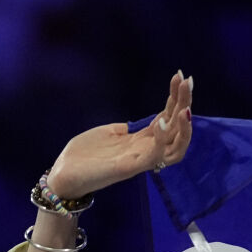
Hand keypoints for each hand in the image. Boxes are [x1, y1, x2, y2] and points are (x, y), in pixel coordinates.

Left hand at [43, 71, 192, 199]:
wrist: (63, 176)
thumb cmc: (84, 156)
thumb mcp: (109, 134)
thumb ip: (125, 130)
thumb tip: (135, 124)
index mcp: (141, 142)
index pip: (168, 118)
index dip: (176, 98)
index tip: (180, 76)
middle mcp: (145, 151)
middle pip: (177, 130)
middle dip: (184, 104)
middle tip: (188, 81)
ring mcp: (138, 161)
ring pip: (174, 148)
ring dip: (183, 127)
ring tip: (184, 108)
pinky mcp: (128, 168)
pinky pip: (153, 157)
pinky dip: (160, 140)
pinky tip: (162, 123)